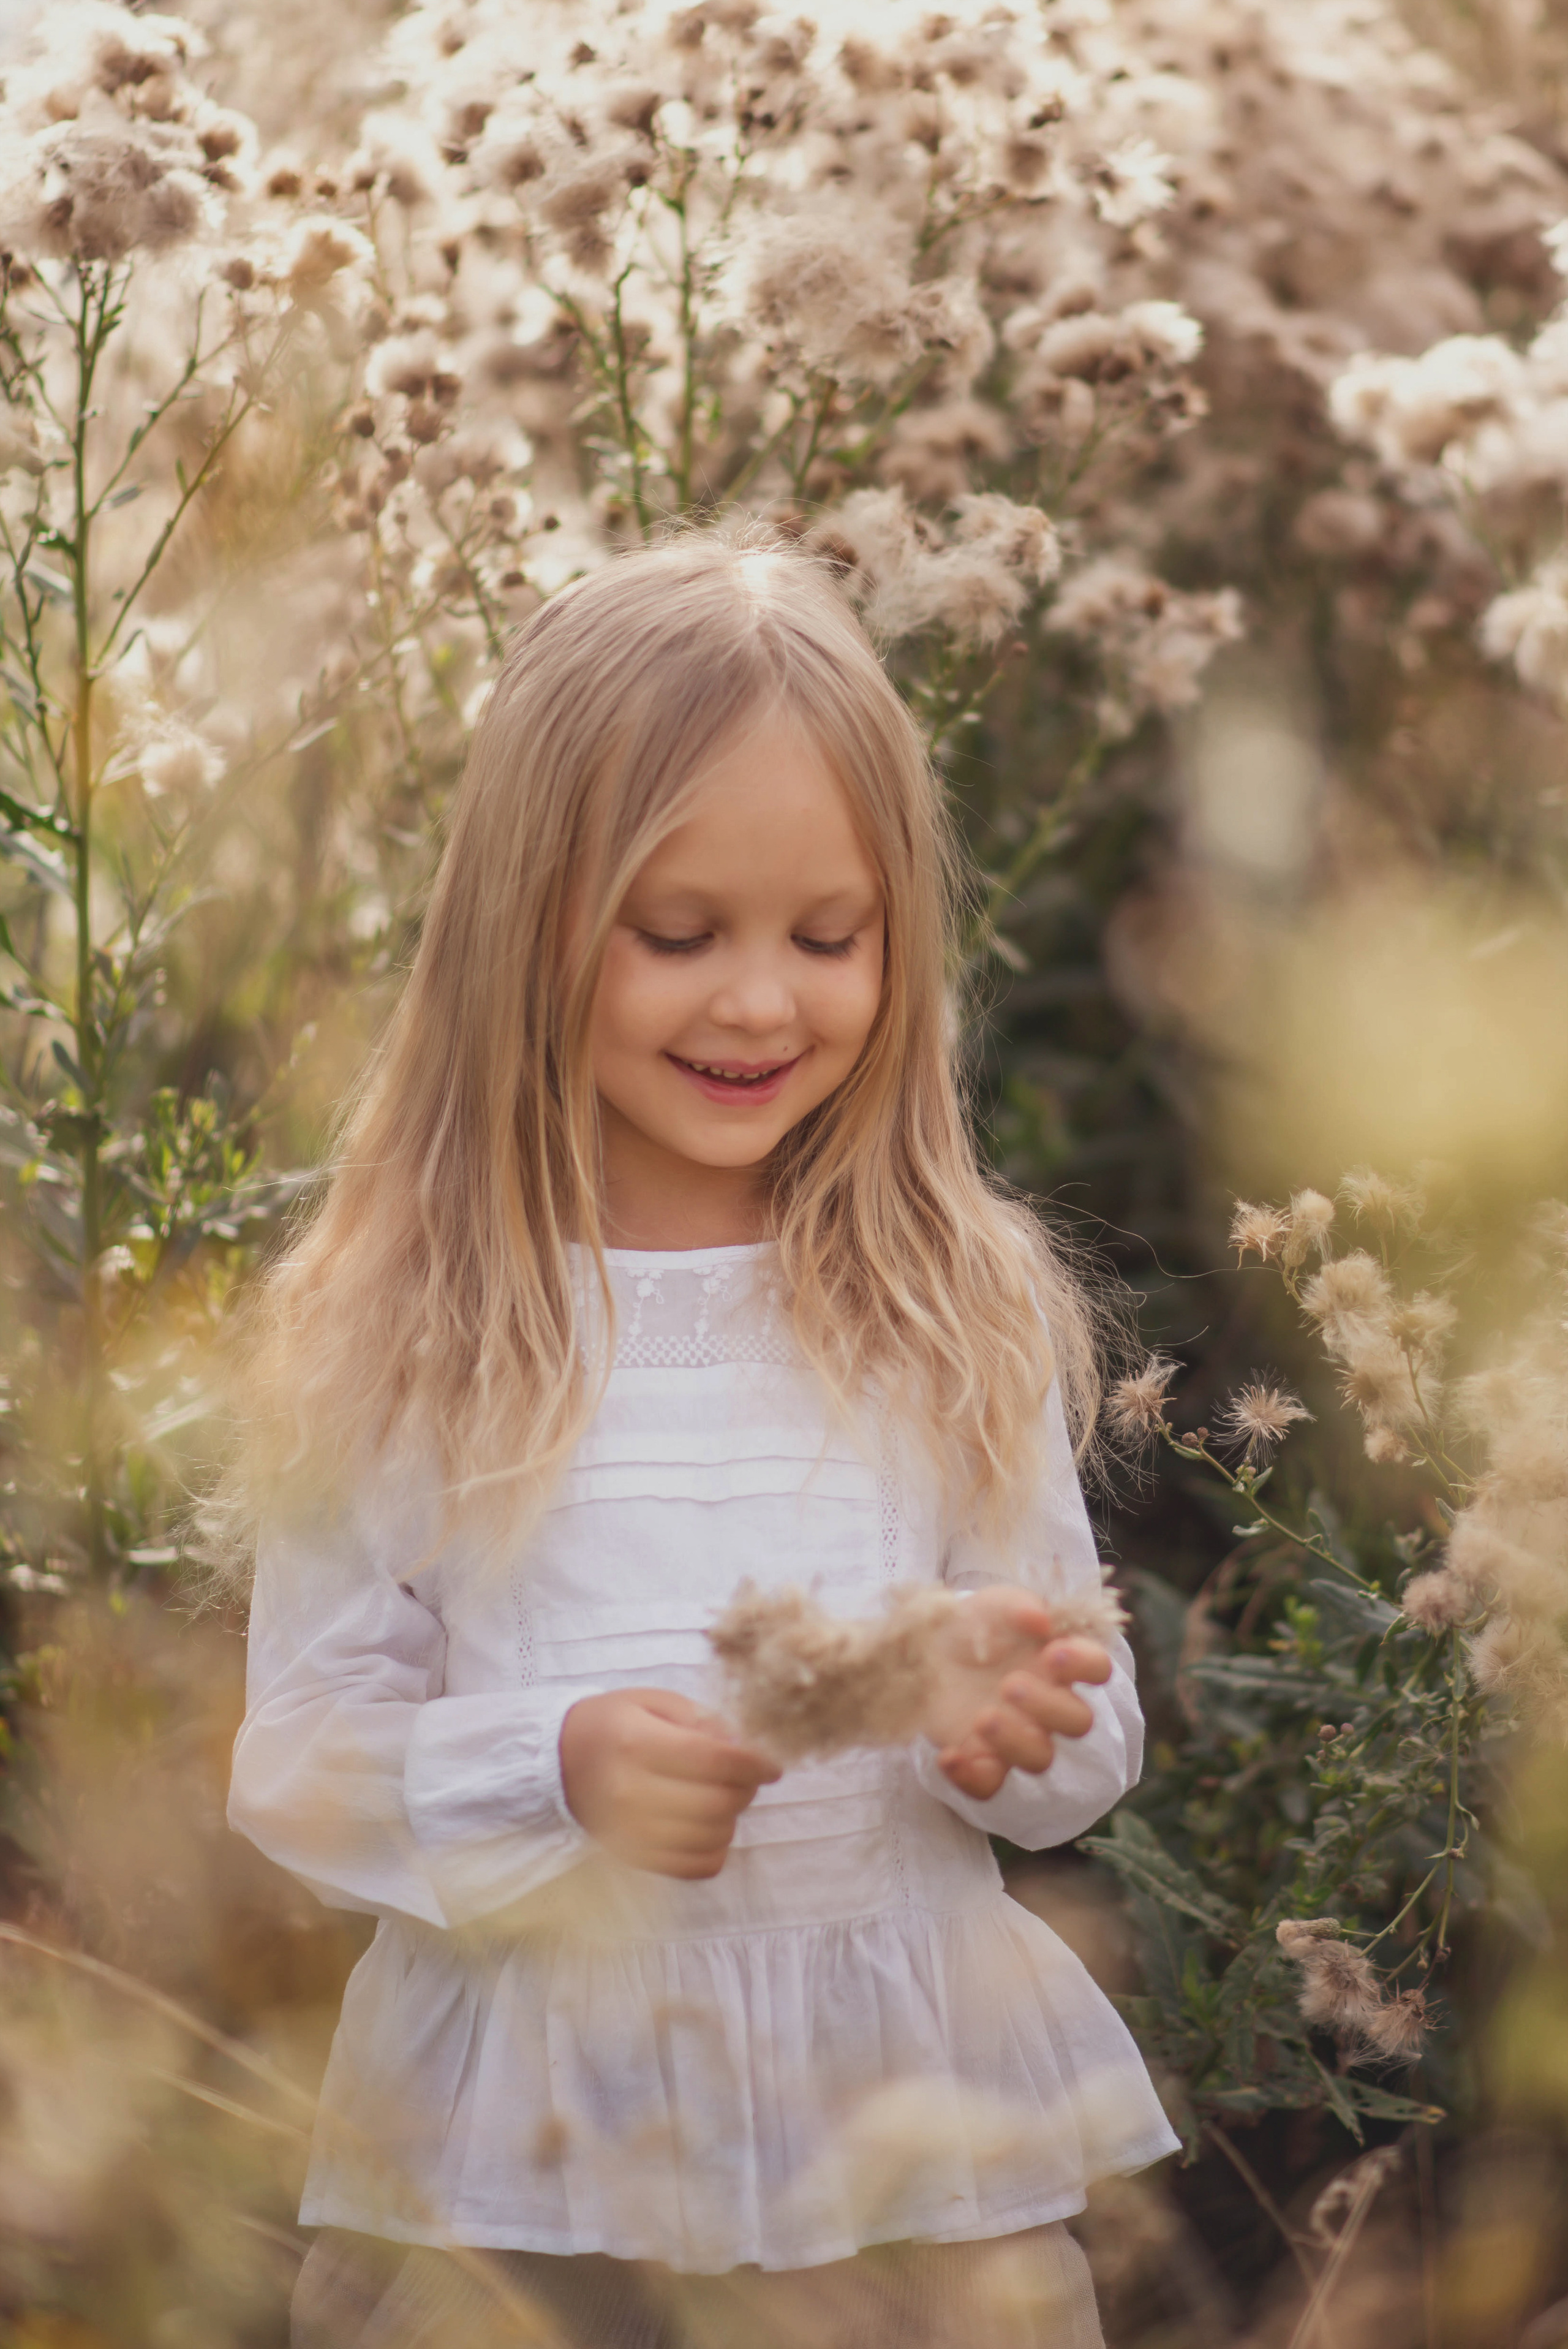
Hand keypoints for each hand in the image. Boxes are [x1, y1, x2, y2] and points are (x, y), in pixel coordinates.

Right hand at [559, 1689, 781, 1879]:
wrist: (560, 1762)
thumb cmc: (614, 1724)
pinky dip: (714, 1849)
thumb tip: (744, 1748)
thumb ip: (701, 1720)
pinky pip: (695, 1868)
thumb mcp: (654, 1702)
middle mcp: (630, 1793)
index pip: (713, 1760)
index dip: (755, 1763)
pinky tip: (706, 1825)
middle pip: (718, 1803)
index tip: (772, 1764)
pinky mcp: (634, 1858)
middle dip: (746, 1789)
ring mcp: (630, 1832)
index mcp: (636, 1744)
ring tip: (720, 1796)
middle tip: (745, 1776)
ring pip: (712, 1838)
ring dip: (730, 1818)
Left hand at [925, 1587, 1112, 1801]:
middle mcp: (1048, 1705)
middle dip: (1048, 1707)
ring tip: (983, 1719)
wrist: (928, 1652)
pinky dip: (971, 1777)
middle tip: (1009, 1686)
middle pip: (1078, 1722)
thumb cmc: (974, 1626)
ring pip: (1040, 1759)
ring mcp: (1019, 1736)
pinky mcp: (984, 1760)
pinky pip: (989, 1786)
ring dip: (1016, 1742)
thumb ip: (1018, 1607)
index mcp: (1059, 1663)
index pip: (1096, 1668)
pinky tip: (948, 1756)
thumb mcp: (991, 1606)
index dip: (1084, 1665)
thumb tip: (1040, 1620)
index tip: (1052, 1654)